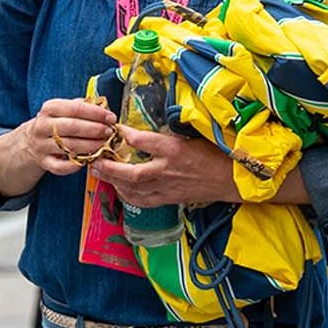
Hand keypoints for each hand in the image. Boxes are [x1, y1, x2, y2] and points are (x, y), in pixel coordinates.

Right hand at [19, 98, 115, 175]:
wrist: (32, 141)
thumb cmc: (58, 123)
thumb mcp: (65, 109)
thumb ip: (83, 106)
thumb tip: (104, 107)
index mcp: (49, 108)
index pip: (75, 108)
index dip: (96, 113)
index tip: (111, 118)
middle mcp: (42, 126)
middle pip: (72, 127)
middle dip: (95, 129)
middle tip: (109, 131)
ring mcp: (41, 145)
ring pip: (69, 146)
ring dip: (90, 145)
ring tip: (104, 144)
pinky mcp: (43, 162)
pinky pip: (61, 166)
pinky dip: (76, 165)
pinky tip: (88, 160)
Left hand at [89, 127, 238, 207]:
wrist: (233, 179)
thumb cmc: (216, 154)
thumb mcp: (195, 136)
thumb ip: (171, 134)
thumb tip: (150, 127)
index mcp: (175, 150)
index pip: (145, 141)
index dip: (127, 135)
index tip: (115, 128)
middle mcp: (168, 170)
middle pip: (132, 172)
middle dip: (110, 167)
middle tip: (94, 159)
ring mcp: (168, 187)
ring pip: (134, 189)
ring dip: (113, 181)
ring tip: (98, 173)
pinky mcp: (170, 198)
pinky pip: (143, 201)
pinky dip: (127, 196)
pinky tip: (119, 189)